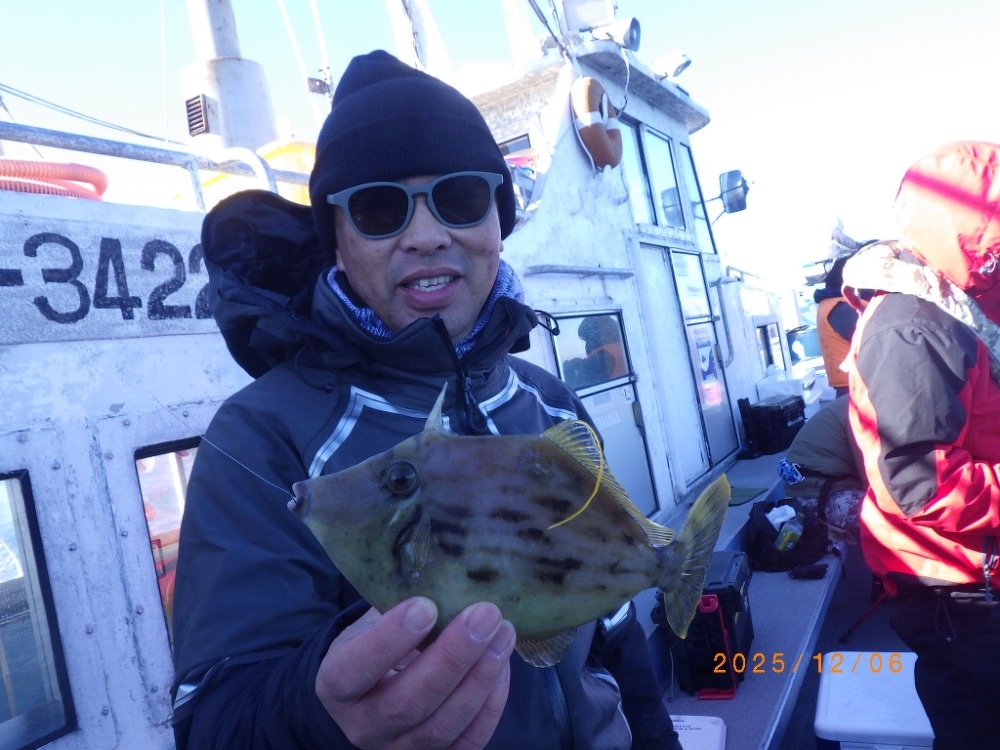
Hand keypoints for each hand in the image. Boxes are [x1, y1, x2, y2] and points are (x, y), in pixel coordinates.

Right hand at [316, 598, 515, 748]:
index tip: (426, 605)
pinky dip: (491, 705)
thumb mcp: (370, 621)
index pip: (356, 669)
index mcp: (337, 685)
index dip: (390, 640)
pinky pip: (467, 743)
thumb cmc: (375, 643)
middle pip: (408, 703)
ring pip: (442, 726)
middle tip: (485, 614)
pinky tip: (503, 667)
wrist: (370, 690)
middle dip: (452, 657)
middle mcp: (363, 726)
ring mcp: (398, 749)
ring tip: (503, 634)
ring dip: (480, 678)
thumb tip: (447, 571)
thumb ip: (397, 604)